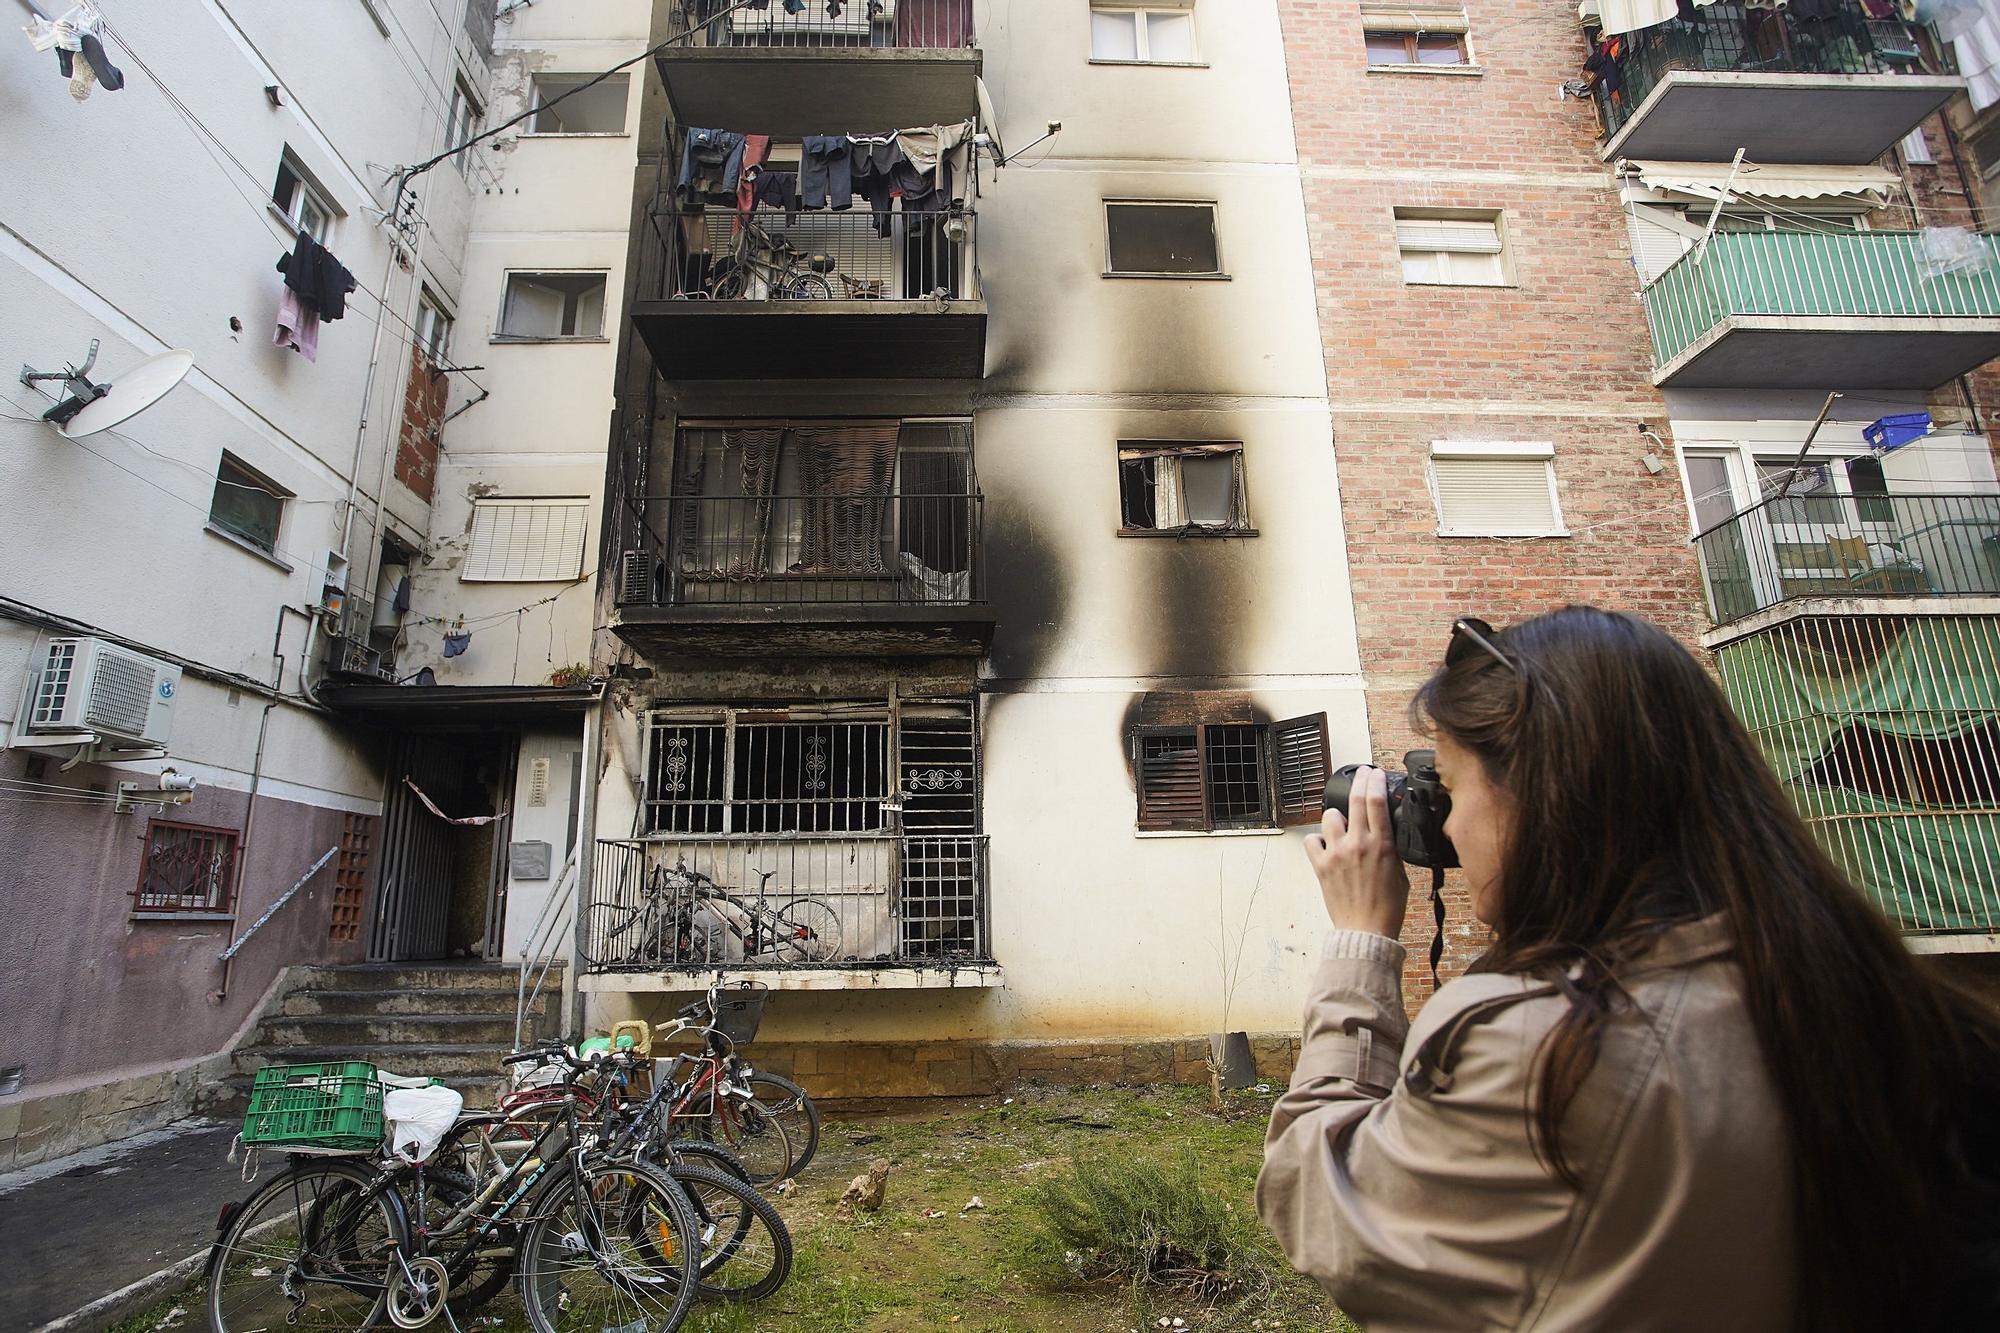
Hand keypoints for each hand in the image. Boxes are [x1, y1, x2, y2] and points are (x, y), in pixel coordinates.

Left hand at [1304, 766, 1410, 938]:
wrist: (1367, 930)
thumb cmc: (1388, 907)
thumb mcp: (1401, 872)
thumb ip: (1391, 849)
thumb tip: (1386, 831)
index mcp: (1382, 845)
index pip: (1377, 801)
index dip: (1374, 781)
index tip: (1374, 773)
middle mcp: (1358, 844)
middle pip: (1356, 799)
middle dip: (1360, 781)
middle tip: (1362, 774)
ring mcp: (1337, 853)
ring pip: (1330, 816)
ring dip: (1336, 815)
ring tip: (1342, 823)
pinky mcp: (1321, 866)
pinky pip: (1311, 841)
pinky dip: (1317, 840)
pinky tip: (1325, 845)